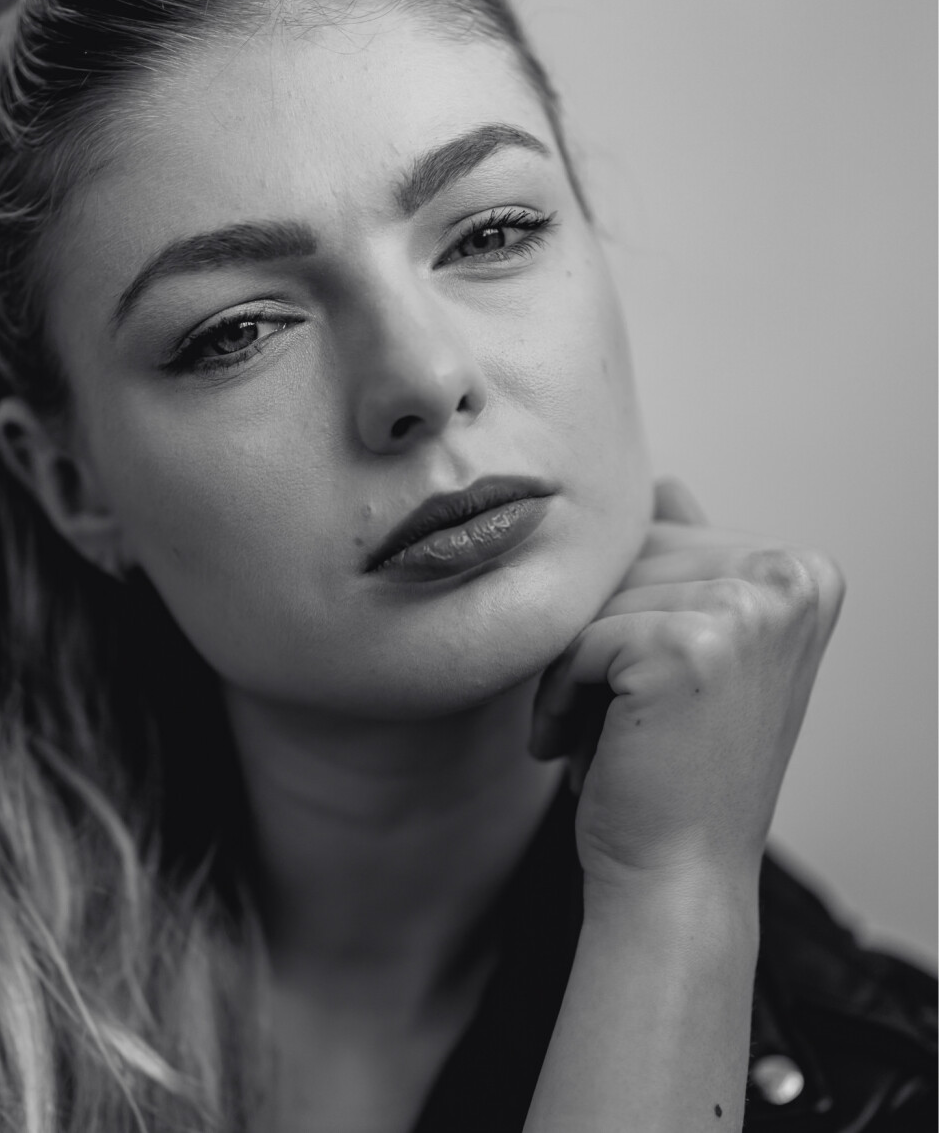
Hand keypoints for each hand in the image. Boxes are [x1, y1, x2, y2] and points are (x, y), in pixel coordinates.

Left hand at [530, 478, 844, 897]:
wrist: (675, 874)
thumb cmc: (675, 766)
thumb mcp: (697, 650)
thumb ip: (690, 563)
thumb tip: (666, 484)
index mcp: (801, 570)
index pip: (655, 541)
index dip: (624, 618)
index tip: (648, 692)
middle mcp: (790, 579)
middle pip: (623, 559)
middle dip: (594, 639)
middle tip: (620, 721)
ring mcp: (748, 608)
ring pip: (592, 598)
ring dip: (569, 670)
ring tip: (602, 734)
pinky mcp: (691, 644)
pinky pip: (574, 637)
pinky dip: (556, 694)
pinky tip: (580, 746)